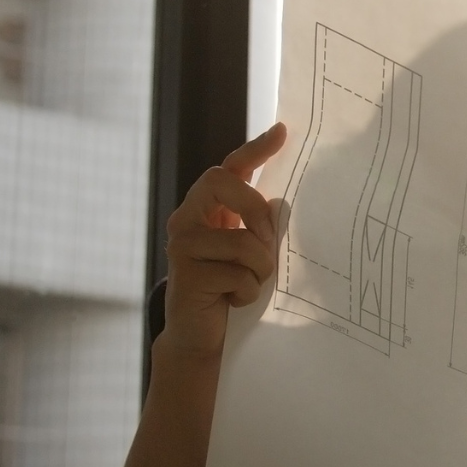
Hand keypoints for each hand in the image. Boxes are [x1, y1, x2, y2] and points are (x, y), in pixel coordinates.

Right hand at [161, 124, 286, 357]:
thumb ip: (260, 224)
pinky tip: (234, 300)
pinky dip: (248, 292)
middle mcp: (188, 218)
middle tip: (267, 241)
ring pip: (243, 241)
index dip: (255, 149)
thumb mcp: (250, 250)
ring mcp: (182, 244)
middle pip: (221, 181)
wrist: (202, 335)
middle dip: (255, 210)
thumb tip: (283, 204)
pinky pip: (239, 275)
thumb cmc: (232, 286)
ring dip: (260, 269)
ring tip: (249, 283)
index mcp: (208, 209)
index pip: (230, 168)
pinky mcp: (185, 274)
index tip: (283, 131)